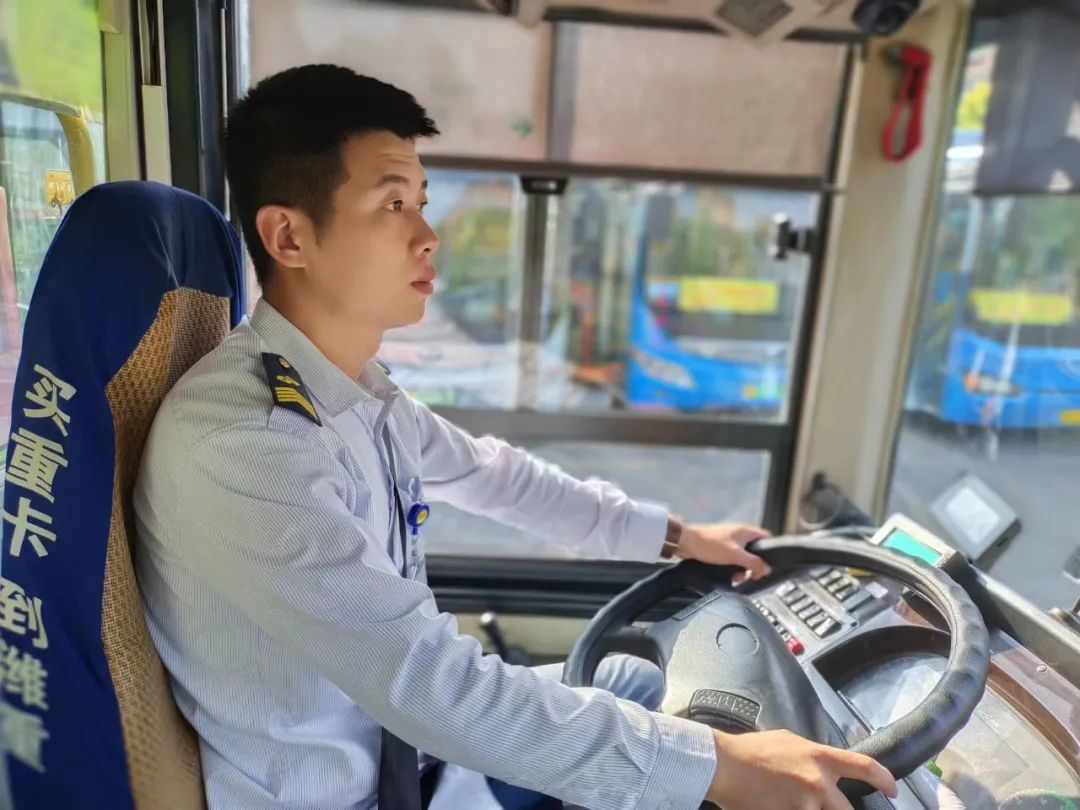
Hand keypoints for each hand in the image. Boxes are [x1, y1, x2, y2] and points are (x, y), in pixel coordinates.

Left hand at [677, 522, 772, 584]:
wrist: (686, 543)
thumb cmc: (710, 545)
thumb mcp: (736, 555)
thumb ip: (753, 562)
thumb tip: (767, 569)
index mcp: (746, 531)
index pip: (766, 538)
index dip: (770, 551)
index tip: (768, 566)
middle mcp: (739, 534)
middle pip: (754, 551)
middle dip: (753, 565)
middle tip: (750, 575)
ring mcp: (729, 540)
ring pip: (742, 557)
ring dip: (741, 568)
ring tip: (737, 577)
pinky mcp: (719, 548)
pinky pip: (731, 559)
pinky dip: (732, 567)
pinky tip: (729, 574)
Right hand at [706, 729, 898, 809]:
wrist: (724, 765)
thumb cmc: (752, 750)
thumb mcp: (788, 741)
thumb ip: (811, 755)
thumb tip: (822, 766)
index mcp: (819, 758)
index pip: (864, 767)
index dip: (885, 779)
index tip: (893, 790)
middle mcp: (818, 784)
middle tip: (823, 803)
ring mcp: (804, 806)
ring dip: (810, 808)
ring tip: (786, 797)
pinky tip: (779, 803)